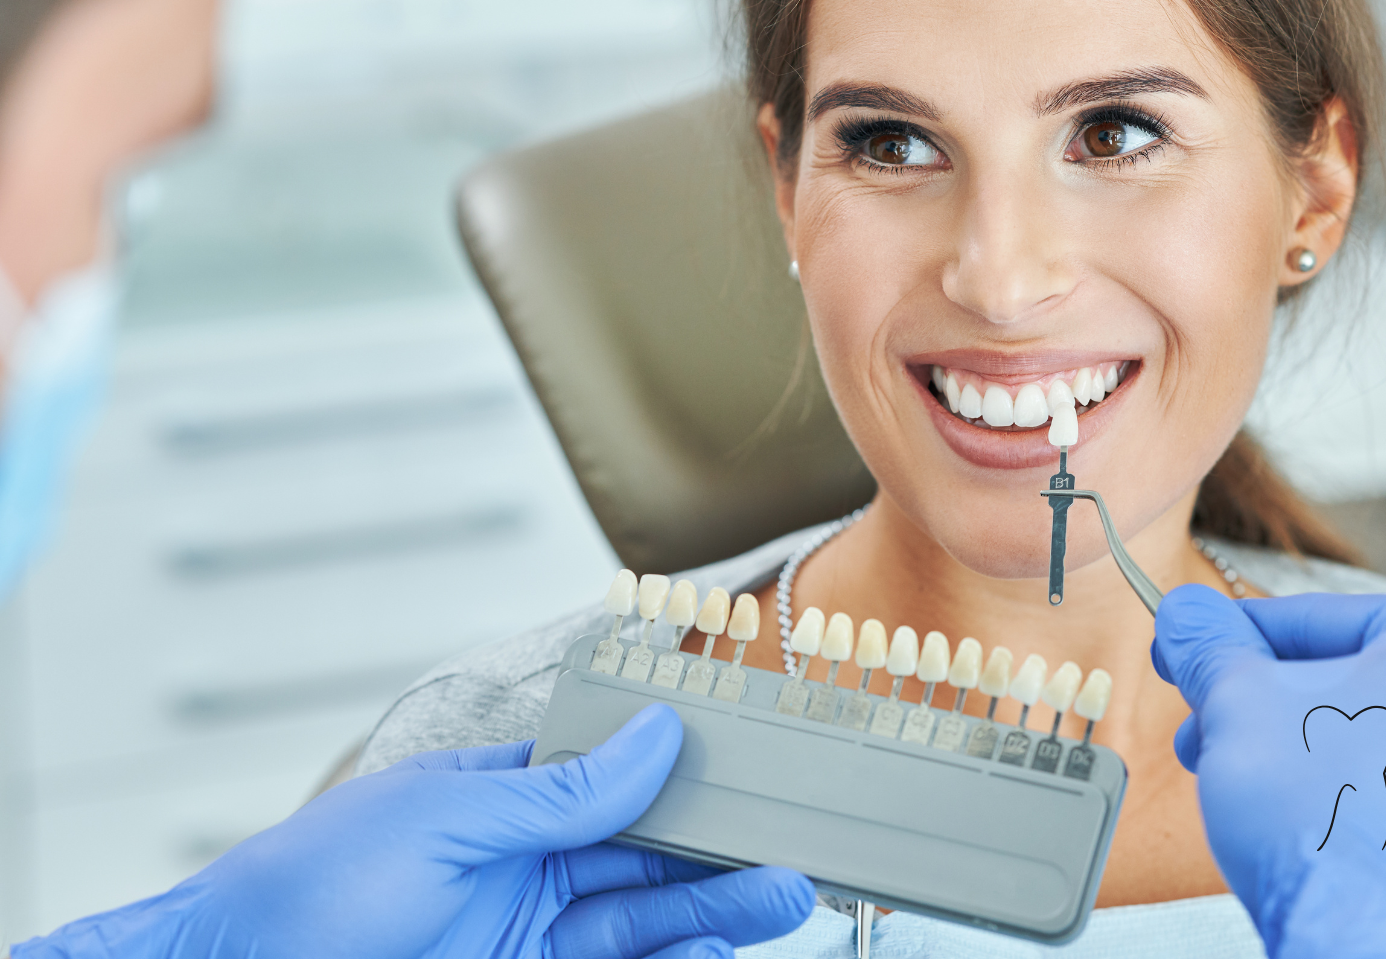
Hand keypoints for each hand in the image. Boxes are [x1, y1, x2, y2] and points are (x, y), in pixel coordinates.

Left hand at [14, 705, 813, 958]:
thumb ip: (560, 791)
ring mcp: (527, 935)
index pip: (616, 780)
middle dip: (720, 857)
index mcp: (502, 802)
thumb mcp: (444, 819)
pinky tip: (711, 953)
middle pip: (645, 858)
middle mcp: (524, 868)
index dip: (687, 780)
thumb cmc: (306, 891)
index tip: (757, 776)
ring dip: (713, 915)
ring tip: (781, 901)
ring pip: (642, 922)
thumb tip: (655, 734)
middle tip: (794, 856)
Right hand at [1153, 585, 1385, 958]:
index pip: (1326, 619)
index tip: (1195, 651)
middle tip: (1209, 730)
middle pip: (1363, 685)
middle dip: (1274, 708)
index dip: (1239, 638)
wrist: (1375, 955)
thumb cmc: (1322, 820)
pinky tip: (1312, 838)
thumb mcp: (1240, 706)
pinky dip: (1367, 815)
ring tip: (1250, 788)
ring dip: (1315, 759)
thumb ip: (1212, 648)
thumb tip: (1185, 615)